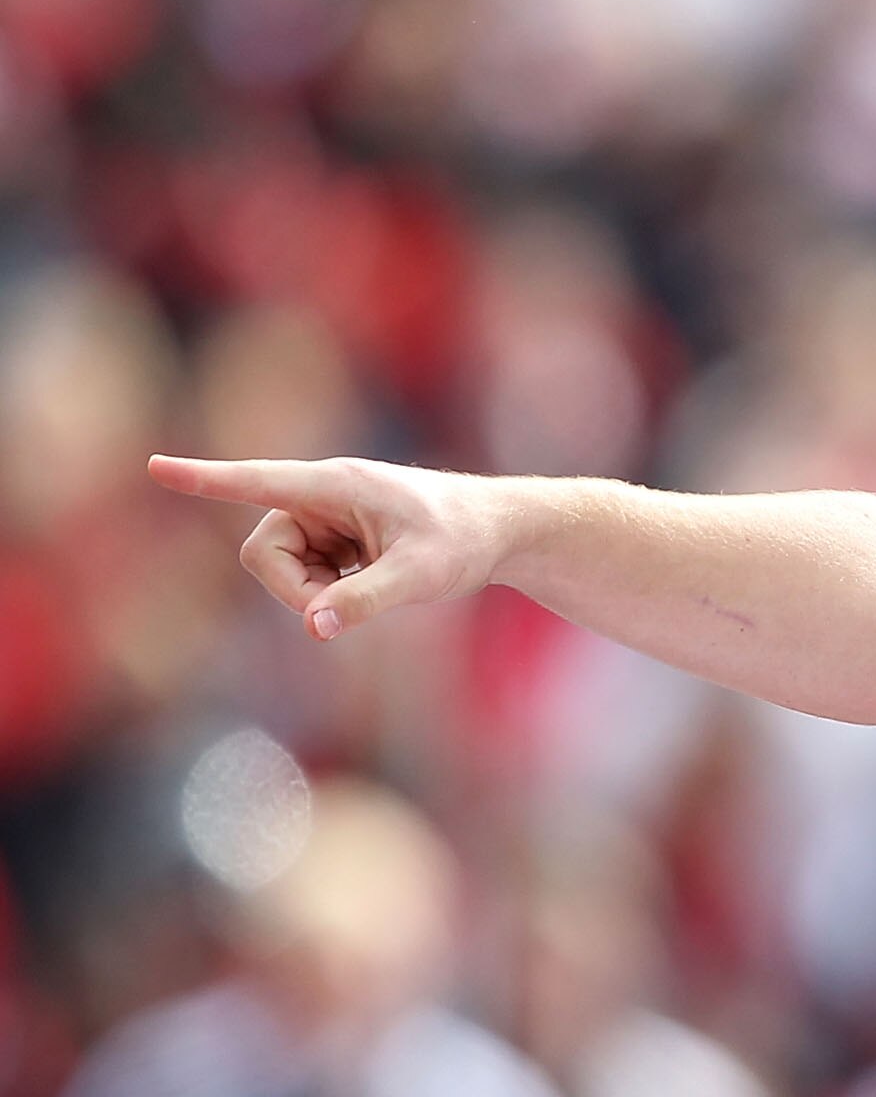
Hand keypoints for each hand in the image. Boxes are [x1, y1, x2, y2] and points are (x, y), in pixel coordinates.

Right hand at [147, 455, 523, 639]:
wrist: (498, 532)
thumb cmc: (463, 542)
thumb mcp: (419, 576)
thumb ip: (365, 600)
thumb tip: (313, 627)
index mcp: (335, 484)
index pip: (257, 482)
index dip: (205, 480)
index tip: (156, 468)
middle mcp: (321, 495)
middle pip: (265, 552)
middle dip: (295, 590)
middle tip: (341, 611)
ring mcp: (326, 517)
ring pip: (284, 569)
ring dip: (317, 594)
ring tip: (375, 587)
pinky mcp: (334, 538)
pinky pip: (306, 575)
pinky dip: (332, 592)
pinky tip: (376, 580)